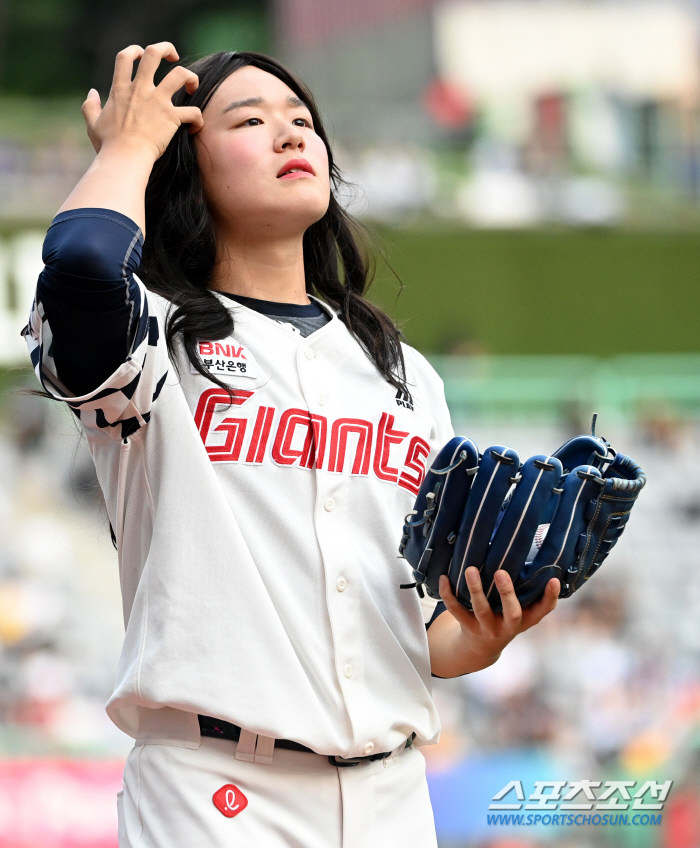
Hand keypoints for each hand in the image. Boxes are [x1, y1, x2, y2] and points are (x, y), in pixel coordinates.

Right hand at [81, 42, 202, 158]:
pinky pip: (193, 111)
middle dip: (166, 48)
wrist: (124, 159)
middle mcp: (140, 89)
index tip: (142, 55)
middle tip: (173, 57)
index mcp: (120, 89)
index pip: (125, 57)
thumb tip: (92, 93)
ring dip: (190, 76)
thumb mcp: (92, 123)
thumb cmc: (108, 145)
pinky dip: (198, 118)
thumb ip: (90, 105)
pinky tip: (195, 126)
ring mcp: (157, 101)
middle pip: (154, 53)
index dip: (135, 50)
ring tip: (192, 85)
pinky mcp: (172, 118)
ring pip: (180, 74)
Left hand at [428, 568, 559, 677]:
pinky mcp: (468, 626)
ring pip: (481, 610)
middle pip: (511, 612)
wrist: (481, 648)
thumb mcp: (521, 611)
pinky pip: (456, 610)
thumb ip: (528, 591)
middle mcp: (508, 626)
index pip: (543, 610)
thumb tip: (532, 553)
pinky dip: (448, 594)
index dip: (550, 597)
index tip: (553, 580)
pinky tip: (444, 578)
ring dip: (475, 589)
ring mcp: (487, 628)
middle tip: (501, 572)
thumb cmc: (505, 618)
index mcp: (526, 620)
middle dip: (507, 593)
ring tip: (471, 570)